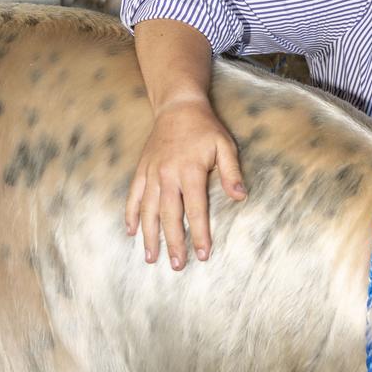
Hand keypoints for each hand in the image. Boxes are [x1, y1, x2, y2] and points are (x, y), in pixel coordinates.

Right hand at [125, 97, 246, 268]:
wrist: (178, 106)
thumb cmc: (206, 128)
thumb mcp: (225, 145)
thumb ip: (231, 172)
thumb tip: (240, 196)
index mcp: (190, 171)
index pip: (195, 209)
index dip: (199, 233)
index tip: (203, 254)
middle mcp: (167, 174)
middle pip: (169, 215)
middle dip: (173, 242)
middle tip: (177, 265)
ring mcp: (151, 173)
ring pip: (148, 210)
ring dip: (149, 235)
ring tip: (152, 258)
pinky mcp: (141, 169)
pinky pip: (133, 195)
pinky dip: (131, 214)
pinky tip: (131, 232)